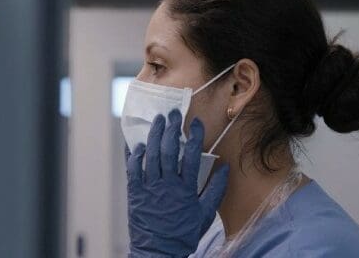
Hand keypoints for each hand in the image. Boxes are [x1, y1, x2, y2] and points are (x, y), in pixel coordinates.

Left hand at [125, 109, 229, 257]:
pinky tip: (138, 144)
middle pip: (169, 150)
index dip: (194, 136)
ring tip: (157, 120)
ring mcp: (149, 188)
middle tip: (173, 113)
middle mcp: (167, 185)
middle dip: (171, 128)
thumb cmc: (183, 234)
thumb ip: (215, 191)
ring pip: (150, 155)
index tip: (195, 122)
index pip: (191, 155)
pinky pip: (132, 169)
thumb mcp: (205, 214)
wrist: (158, 252)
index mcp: (186, 189)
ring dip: (154, 135)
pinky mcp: (135, 193)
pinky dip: (135, 155)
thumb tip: (225, 169)